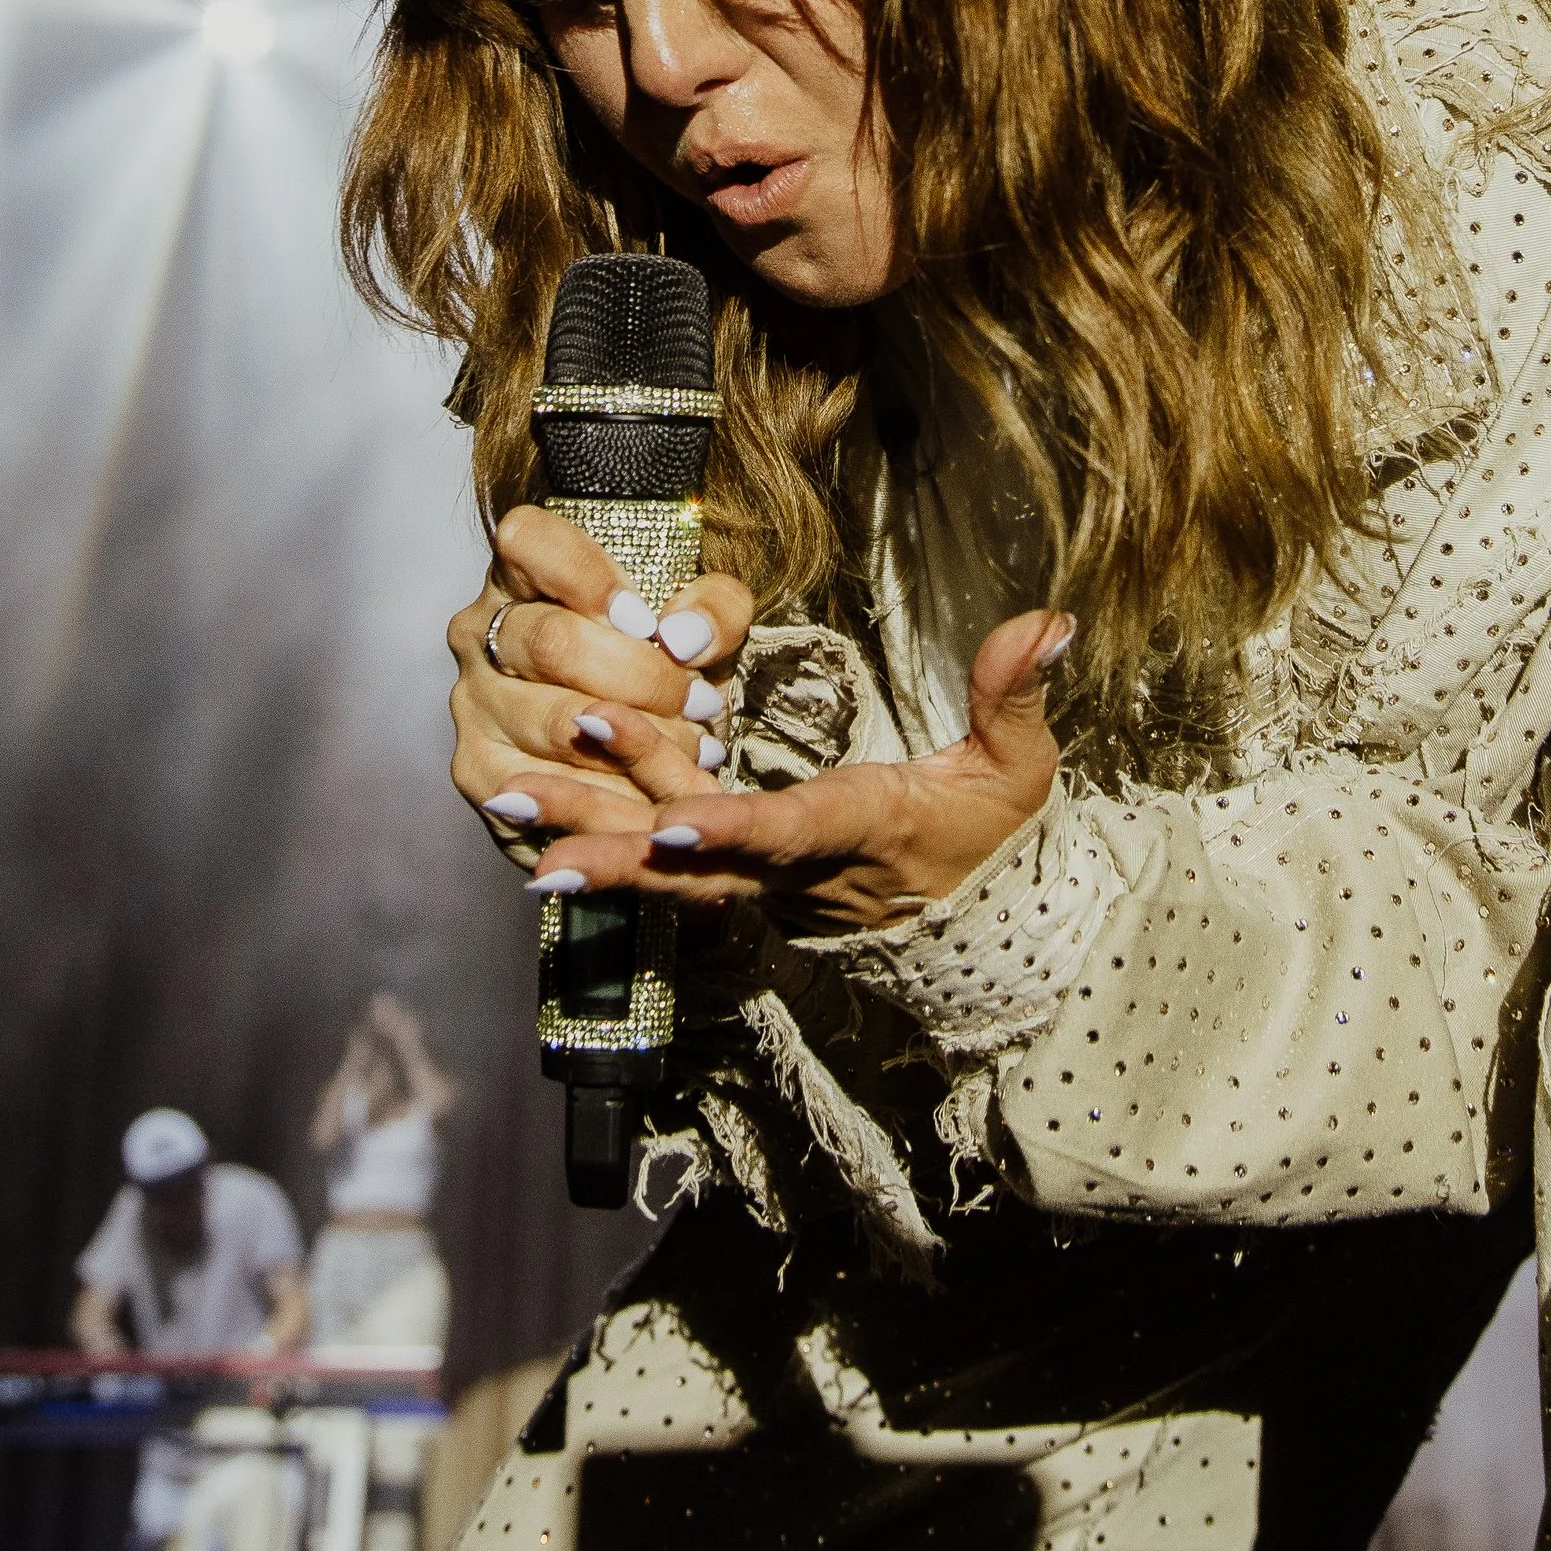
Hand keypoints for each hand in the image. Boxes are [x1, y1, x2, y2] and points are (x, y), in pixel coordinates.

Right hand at [448, 503, 756, 848]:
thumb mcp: (703, 622)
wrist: (631, 747)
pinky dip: (610, 793)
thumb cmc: (664, 662)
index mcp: (522, 572)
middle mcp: (481, 629)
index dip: (587, 577)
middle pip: (550, 640)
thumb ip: (714, 609)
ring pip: (553, 719)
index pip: (526, 540)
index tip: (648, 621)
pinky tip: (653, 789)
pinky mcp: (476, 767)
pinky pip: (541, 787)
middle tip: (700, 701)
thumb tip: (684, 637)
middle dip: (640, 677)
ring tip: (695, 748)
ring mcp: (472, 700)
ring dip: (636, 740)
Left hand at [524, 609, 1069, 930]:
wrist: (979, 929)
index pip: (788, 833)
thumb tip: (1044, 621)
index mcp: (858, 834)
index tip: (668, 819)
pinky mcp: (743, 881)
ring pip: (663, 868)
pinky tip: (534, 830)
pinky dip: (601, 853)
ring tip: (506, 808)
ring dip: (586, 839)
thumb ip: (1017, 694)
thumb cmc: (993, 838)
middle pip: (694, 862)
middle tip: (532, 813)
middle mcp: (796, 871)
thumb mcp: (1020, 768)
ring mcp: (762, 883)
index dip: (730, 829)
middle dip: (613, 840)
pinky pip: (664, 872)